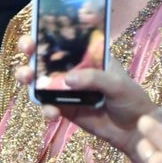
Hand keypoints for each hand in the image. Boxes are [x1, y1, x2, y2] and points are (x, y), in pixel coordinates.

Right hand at [15, 35, 153, 162]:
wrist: (134, 130)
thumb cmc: (131, 99)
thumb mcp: (117, 83)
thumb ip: (93, 78)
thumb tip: (66, 80)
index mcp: (88, 55)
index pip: (66, 39)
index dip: (47, 33)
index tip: (35, 32)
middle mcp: (74, 69)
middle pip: (46, 57)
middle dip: (31, 53)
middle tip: (27, 52)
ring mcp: (67, 90)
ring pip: (41, 81)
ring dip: (30, 80)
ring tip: (27, 80)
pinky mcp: (65, 109)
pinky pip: (48, 106)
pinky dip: (46, 109)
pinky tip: (52, 114)